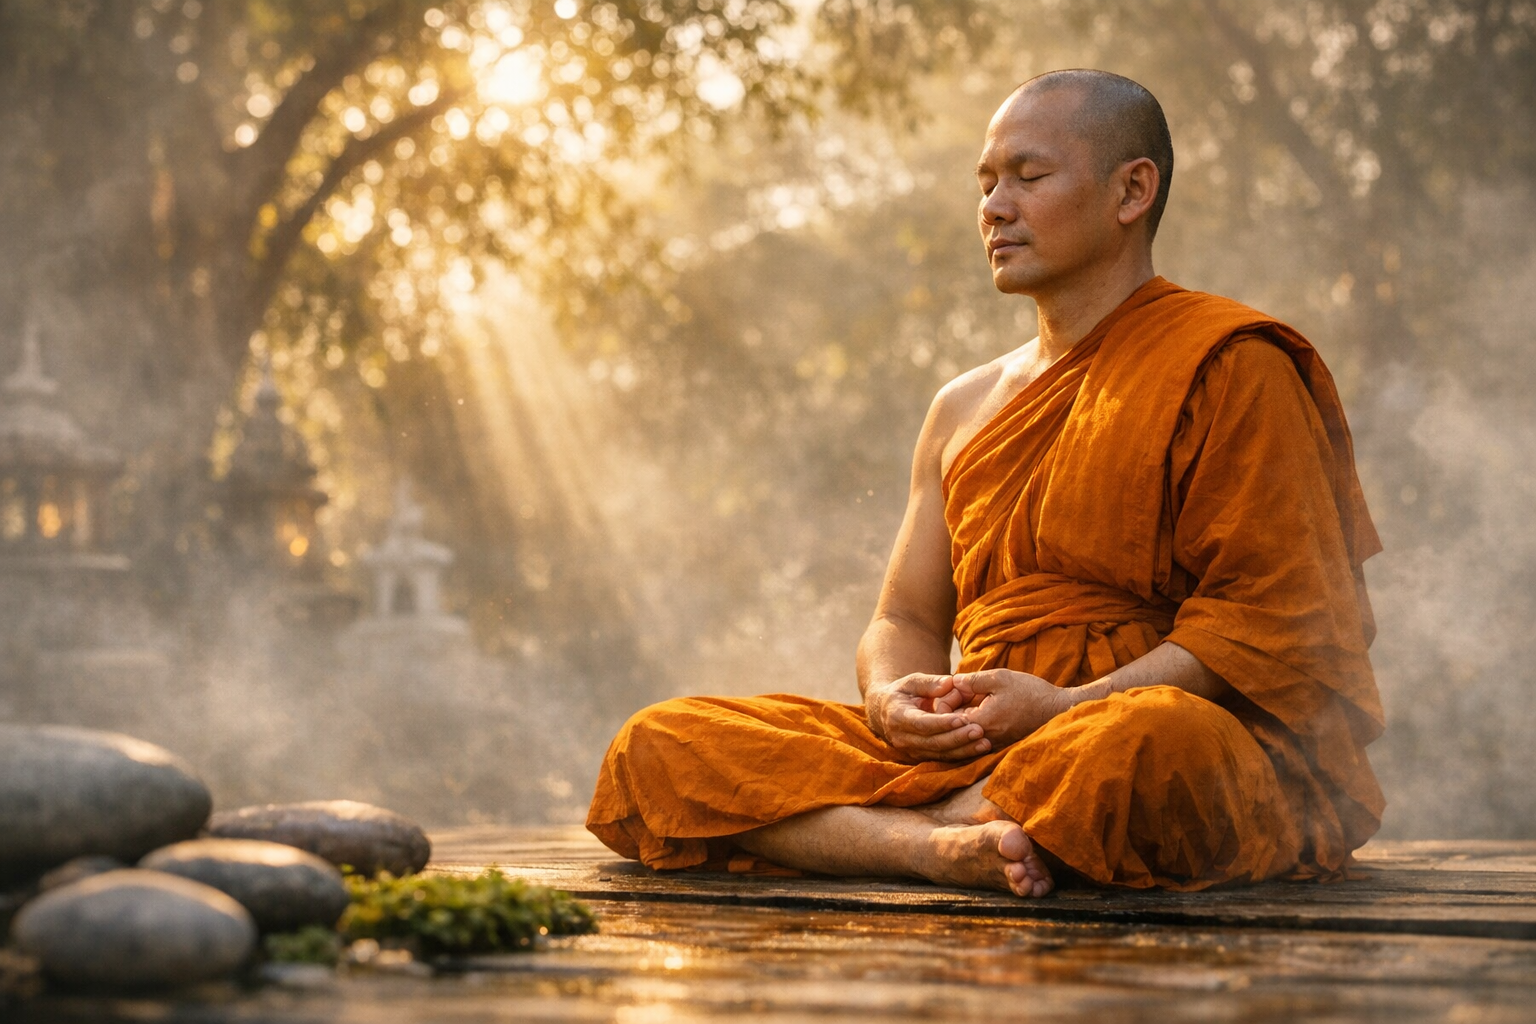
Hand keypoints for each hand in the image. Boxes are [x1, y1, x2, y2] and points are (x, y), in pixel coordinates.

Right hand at [865, 673, 993, 761]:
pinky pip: (943, 759)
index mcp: (897, 717)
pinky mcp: (921, 757)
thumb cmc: (902, 693)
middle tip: (979, 731)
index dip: (942, 723)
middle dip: (958, 738)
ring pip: (940, 754)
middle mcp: (903, 738)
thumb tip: (949, 683)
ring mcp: (912, 751)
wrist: (885, 712)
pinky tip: (979, 749)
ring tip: (984, 743)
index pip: (922, 723)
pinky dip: (962, 755)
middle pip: (933, 742)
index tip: (962, 719)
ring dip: (963, 750)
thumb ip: (929, 683)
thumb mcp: (911, 682)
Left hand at [946, 669, 1070, 748]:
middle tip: (964, 688)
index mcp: (980, 723)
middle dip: (952, 706)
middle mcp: (982, 739)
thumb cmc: (1031, 693)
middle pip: (951, 726)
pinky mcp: (999, 745)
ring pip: (963, 731)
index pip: (944, 718)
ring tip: (973, 695)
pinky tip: (982, 705)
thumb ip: (973, 680)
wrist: (1058, 710)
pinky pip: (975, 735)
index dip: (944, 699)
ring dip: (963, 713)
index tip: (957, 686)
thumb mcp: (1000, 678)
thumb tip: (953, 681)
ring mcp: (991, 745)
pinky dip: (973, 721)